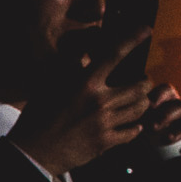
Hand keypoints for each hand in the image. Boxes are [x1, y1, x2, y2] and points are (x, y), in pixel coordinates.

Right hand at [5, 26, 152, 178]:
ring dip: (142, 103)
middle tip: (142, 82)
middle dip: (144, 83)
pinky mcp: (105, 142)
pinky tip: (132, 125)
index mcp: (84, 83)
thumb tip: (82, 53)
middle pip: (139, 86)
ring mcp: (104, 123)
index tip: (146, 30)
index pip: (113, 55)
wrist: (34, 151)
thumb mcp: (50, 85)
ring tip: (139, 101)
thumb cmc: (39, 116)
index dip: (132, 40)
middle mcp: (98, 101)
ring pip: (139, 109)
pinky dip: (135, 127)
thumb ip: (69, 67)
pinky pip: (132, 132)